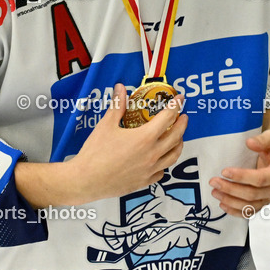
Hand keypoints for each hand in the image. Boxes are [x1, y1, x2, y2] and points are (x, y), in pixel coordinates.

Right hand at [67, 83, 186, 203]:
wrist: (86, 181)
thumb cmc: (95, 152)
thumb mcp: (106, 125)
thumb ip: (117, 105)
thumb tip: (120, 88)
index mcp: (145, 138)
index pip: (168, 118)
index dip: (176, 106)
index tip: (180, 99)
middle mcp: (152, 154)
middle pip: (176, 137)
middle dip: (182, 124)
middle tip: (183, 116)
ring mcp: (150, 170)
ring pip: (173, 156)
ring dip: (178, 144)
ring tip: (178, 137)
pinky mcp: (144, 182)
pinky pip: (162, 172)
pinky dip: (164, 163)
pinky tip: (160, 159)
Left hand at [209, 110, 269, 217]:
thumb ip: (262, 140)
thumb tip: (249, 143)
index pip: (260, 179)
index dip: (241, 177)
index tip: (224, 171)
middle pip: (252, 194)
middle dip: (231, 189)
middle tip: (214, 182)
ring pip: (250, 205)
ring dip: (230, 201)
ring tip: (215, 192)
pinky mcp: (264, 202)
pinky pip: (250, 211)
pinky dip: (236, 211)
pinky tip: (223, 205)